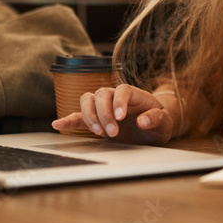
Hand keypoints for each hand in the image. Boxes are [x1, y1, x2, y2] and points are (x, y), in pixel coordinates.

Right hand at [51, 84, 176, 144]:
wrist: (154, 129)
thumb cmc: (160, 122)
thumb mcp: (165, 122)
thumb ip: (156, 119)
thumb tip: (142, 121)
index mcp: (134, 94)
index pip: (122, 90)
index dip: (119, 102)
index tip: (120, 118)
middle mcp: (116, 96)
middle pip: (101, 94)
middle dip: (104, 113)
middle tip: (113, 132)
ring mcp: (104, 107)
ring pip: (88, 100)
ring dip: (89, 116)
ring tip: (98, 133)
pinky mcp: (96, 119)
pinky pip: (78, 116)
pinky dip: (68, 120)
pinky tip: (58, 124)